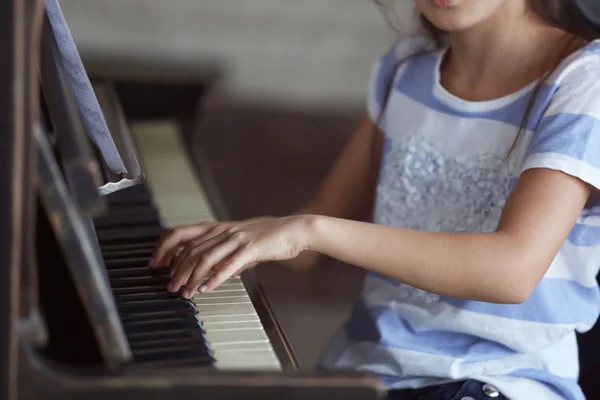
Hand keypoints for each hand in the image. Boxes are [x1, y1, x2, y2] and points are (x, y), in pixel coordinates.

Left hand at [151, 216, 312, 297]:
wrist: (293, 230)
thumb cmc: (268, 237)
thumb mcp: (240, 244)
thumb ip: (225, 256)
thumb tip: (215, 274)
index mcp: (217, 228)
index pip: (180, 233)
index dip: (164, 248)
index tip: (156, 264)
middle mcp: (222, 231)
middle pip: (190, 249)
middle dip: (176, 270)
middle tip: (170, 287)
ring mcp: (236, 239)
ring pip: (205, 258)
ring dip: (191, 277)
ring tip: (184, 292)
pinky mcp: (250, 249)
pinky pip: (228, 265)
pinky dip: (214, 278)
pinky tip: (206, 289)